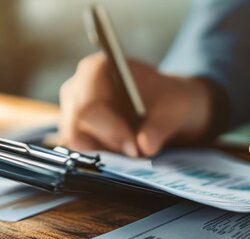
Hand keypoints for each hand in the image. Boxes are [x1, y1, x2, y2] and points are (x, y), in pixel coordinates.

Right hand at [59, 53, 213, 156]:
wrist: (168, 108)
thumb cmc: (169, 100)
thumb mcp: (176, 109)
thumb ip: (161, 126)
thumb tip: (145, 145)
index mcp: (97, 70)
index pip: (89, 106)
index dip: (110, 130)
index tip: (135, 147)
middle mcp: (77, 89)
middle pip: (76, 127)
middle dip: (108, 145)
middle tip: (137, 154)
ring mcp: (72, 112)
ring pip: (77, 143)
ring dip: (106, 153)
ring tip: (135, 150)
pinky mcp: (76, 132)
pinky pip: (81, 153)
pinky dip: (103, 158)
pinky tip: (125, 154)